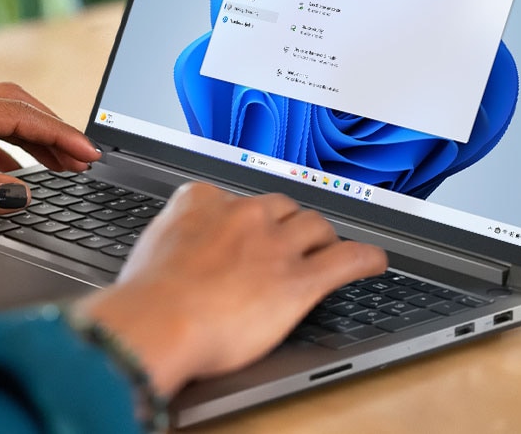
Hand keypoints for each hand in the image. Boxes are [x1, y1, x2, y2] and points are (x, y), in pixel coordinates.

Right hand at [74, 182, 387, 395]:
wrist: (156, 322)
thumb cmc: (146, 297)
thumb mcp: (151, 247)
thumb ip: (174, 236)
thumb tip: (176, 247)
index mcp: (203, 201)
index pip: (234, 198)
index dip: (245, 217)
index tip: (247, 228)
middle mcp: (244, 215)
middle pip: (281, 207)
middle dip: (287, 223)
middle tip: (286, 243)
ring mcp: (275, 245)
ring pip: (315, 227)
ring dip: (321, 238)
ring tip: (326, 249)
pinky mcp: (299, 280)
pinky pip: (346, 259)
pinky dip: (365, 258)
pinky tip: (374, 261)